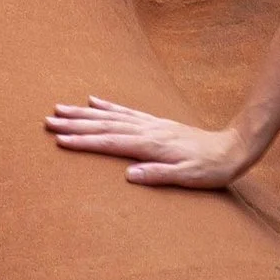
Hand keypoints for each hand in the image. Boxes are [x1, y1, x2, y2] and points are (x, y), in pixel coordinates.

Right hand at [46, 97, 254, 187]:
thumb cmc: (211, 169)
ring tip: (60, 109)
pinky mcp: (156, 122)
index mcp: (152, 145)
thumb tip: (129, 175)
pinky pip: (126, 111)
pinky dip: (108, 106)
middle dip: (74, 124)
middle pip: (104, 126)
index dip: (84, 142)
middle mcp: (148, 130)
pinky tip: (93, 101)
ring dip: (84, 113)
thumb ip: (158, 175)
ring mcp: (151, 123)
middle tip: (47, 121)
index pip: (110, 143)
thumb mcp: (188, 178)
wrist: (232, 148)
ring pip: (110, 116)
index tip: (59, 140)